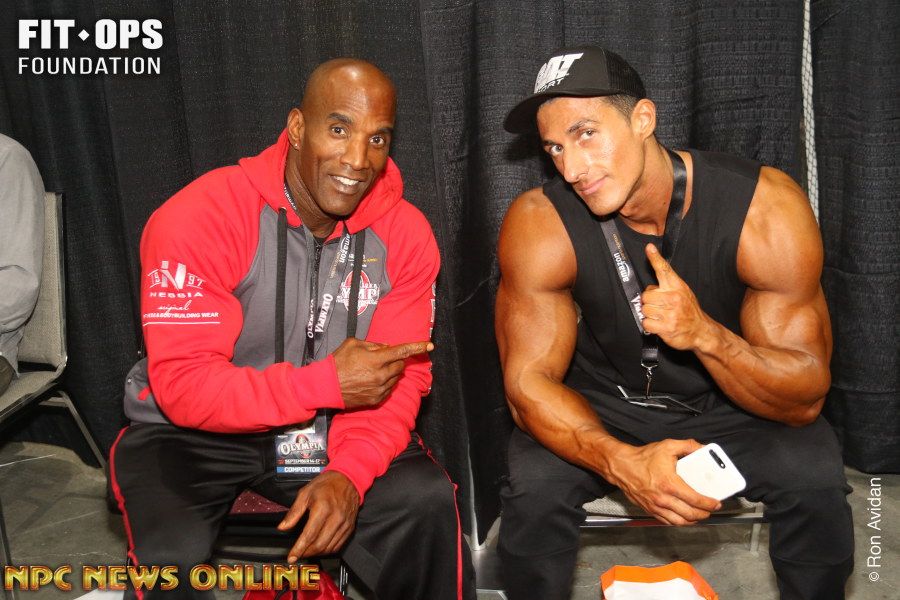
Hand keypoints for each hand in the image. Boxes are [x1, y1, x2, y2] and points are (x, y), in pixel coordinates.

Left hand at [278, 471, 360, 562]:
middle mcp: (335, 518)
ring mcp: (344, 524)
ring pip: (329, 547)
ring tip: (308, 550)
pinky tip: (320, 546)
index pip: (309, 535)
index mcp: (323, 508)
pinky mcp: (350, 527)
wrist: (348, 479)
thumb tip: (283, 527)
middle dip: (306, 553)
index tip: (292, 557)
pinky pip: (338, 545)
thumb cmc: (327, 484)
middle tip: (298, 554)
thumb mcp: (305, 493)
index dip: (299, 549)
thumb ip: (294, 512)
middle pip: (320, 544)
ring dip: (317, 552)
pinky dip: (328, 550)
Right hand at [333, 338, 432, 408]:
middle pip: (400, 365)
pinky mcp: (377, 400)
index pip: (401, 351)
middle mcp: (380, 375)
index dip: (417, 347)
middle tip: (381, 359)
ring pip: (396, 377)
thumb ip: (373, 344)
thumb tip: (386, 348)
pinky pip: (389, 389)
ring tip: (372, 371)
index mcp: (375, 359)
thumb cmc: (337, 363)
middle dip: (395, 360)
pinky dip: (385, 383)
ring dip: (390, 372)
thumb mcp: (353, 344)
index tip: (430, 345)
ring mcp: (380, 389)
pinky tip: (370, 381)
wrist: (325, 386)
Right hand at [605, 438, 720, 524]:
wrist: (622, 466)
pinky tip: (684, 516)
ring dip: (693, 520)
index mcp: (670, 484)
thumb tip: (702, 448)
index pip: (696, 500)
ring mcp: (656, 506)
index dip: (709, 504)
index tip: (716, 503)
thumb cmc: (642, 458)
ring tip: (700, 515)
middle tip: (710, 509)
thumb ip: (688, 446)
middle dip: (705, 514)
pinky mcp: (650, 510)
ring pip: (680, 522)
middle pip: (690, 514)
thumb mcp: (667, 446)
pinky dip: (679, 522)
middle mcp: (663, 499)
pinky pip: (668, 522)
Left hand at [640, 243, 711, 350]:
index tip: (649, 248)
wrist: (701, 331)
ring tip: (661, 316)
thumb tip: (650, 287)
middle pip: (646, 295)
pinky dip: (649, 325)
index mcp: (677, 287)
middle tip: (659, 307)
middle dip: (649, 302)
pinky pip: (646, 323)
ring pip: (644, 309)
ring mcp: (670, 313)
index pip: (664, 270)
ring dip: (649, 314)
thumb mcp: (682, 293)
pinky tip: (659, 325)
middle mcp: (674, 298)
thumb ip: (667, 288)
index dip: (655, 258)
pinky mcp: (666, 327)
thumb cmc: (689, 311)